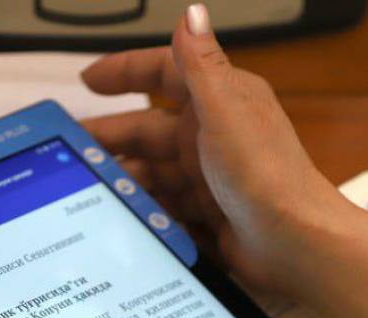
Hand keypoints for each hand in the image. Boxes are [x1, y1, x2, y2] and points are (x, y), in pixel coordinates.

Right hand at [80, 6, 351, 297]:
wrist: (295, 244)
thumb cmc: (265, 173)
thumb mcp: (224, 110)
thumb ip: (200, 63)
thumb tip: (191, 10)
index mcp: (219, 100)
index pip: (163, 74)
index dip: (124, 73)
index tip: (87, 81)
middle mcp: (213, 136)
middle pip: (148, 130)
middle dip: (110, 138)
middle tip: (71, 151)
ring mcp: (210, 177)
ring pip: (152, 172)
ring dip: (124, 180)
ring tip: (90, 192)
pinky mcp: (208, 214)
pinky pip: (165, 207)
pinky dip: (144, 211)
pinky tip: (122, 218)